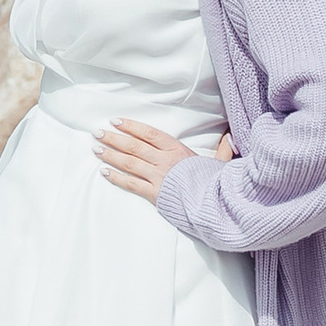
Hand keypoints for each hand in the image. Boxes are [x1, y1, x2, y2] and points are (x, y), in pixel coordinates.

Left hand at [96, 118, 232, 201]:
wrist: (215, 204)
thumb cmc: (216, 184)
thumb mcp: (220, 164)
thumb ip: (222, 151)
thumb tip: (230, 136)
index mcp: (178, 150)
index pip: (150, 133)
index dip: (131, 126)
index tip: (116, 121)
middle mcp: (164, 160)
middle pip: (134, 146)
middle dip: (114, 138)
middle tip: (98, 133)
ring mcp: (158, 177)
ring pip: (129, 162)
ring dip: (111, 155)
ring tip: (96, 149)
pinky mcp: (155, 194)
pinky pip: (131, 184)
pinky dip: (117, 177)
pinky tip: (104, 172)